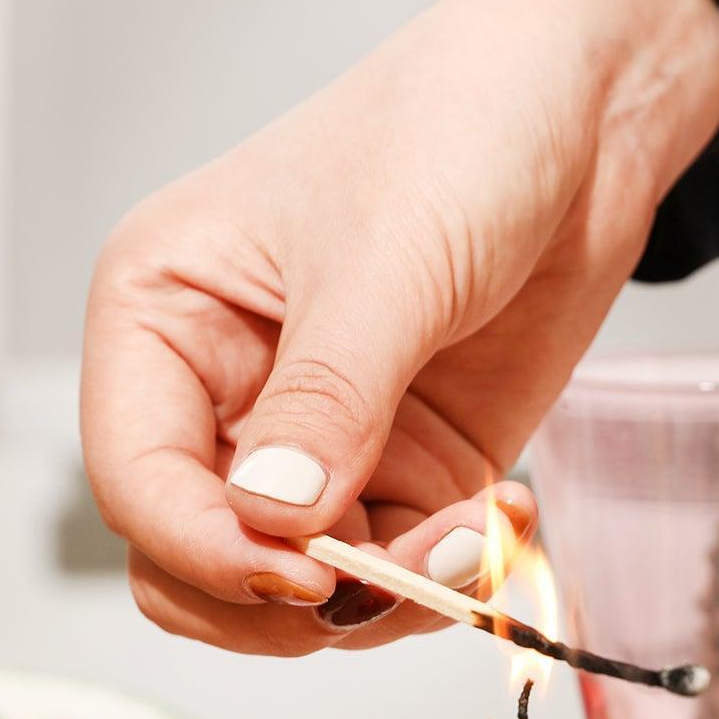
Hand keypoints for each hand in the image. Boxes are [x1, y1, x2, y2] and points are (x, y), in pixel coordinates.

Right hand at [80, 0, 718, 654]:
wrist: (581, 120)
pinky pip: (394, 575)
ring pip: (303, 592)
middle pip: (200, 565)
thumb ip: (326, 402)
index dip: (210, 551)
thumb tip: (275, 521)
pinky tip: (499, 518)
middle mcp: (226, 397)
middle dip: (287, 599)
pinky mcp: (403, 474)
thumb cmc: (456, 132)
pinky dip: (445, 576)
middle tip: (378, 581)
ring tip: (473, 533)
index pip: (137, 485)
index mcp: (165, 321)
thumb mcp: (383, 263)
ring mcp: (319, 447)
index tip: (305, 570)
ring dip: (389, 596)